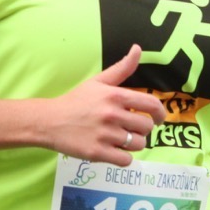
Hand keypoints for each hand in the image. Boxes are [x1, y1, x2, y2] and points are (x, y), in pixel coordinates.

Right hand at [44, 45, 165, 165]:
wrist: (49, 121)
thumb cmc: (75, 101)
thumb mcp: (98, 81)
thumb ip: (122, 68)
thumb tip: (138, 48)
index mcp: (115, 96)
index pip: (151, 105)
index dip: (160, 114)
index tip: (158, 119)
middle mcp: (112, 115)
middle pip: (146, 127)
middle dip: (141, 129)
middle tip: (128, 128)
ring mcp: (105, 135)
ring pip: (138, 145)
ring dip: (132, 144)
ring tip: (119, 139)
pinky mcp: (98, 153)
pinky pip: (126, 160)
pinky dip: (123, 158)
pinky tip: (113, 150)